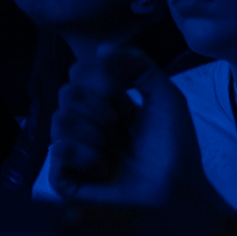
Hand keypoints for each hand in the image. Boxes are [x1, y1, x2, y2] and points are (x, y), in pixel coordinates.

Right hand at [49, 42, 190, 204]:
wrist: (178, 188)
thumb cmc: (174, 145)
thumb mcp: (165, 95)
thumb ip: (138, 63)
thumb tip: (101, 47)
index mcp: (102, 101)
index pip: (78, 71)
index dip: (102, 81)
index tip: (126, 99)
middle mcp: (84, 122)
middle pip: (66, 93)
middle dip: (101, 110)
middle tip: (123, 129)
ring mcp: (72, 151)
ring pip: (60, 120)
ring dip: (96, 136)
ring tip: (116, 153)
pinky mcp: (66, 178)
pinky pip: (58, 151)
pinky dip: (85, 157)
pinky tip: (104, 169)